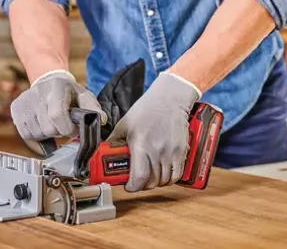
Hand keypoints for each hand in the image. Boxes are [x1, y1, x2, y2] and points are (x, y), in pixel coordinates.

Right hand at [10, 69, 106, 139]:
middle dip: (58, 131)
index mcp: (56, 88)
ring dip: (47, 133)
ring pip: (37, 133)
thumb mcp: (83, 95)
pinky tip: (41, 123)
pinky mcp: (15, 109)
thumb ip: (93, 108)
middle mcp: (37, 93)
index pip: (57, 116)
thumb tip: (101, 120)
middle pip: (48, 128)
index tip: (72, 128)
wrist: (47, 80)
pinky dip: (36, 134)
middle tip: (62, 124)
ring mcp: (24, 101)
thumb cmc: (67, 92)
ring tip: (51, 122)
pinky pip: (26, 134)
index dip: (67, 128)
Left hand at [106, 72, 200, 191]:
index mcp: (140, 144)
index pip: (139, 177)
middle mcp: (157, 150)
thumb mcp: (125, 124)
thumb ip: (114, 141)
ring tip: (149, 176)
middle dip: (142, 185)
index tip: (128, 186)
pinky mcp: (182, 151)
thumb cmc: (146, 109)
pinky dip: (169, 179)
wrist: (169, 99)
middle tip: (137, 180)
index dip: (133, 187)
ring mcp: (171, 152)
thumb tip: (104, 154)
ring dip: (155, 182)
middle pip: (152, 181)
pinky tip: (163, 174)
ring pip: (164, 180)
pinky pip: (176, 175)